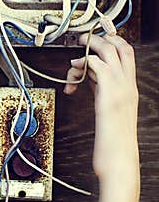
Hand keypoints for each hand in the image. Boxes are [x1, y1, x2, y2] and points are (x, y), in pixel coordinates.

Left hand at [63, 31, 139, 183]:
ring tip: (73, 64)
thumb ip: (101, 92)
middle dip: (100, 40)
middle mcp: (127, 86)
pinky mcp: (109, 96)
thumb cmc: (112, 142)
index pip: (125, 56)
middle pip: (121, 47)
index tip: (91, 47)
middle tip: (81, 43)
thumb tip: (88, 77)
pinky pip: (99, 66)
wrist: (119, 161)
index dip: (109, 45)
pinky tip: (73, 78)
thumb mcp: (107, 111)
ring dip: (88, 50)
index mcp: (129, 90)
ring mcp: (121, 90)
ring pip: (110, 52)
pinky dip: (84, 63)